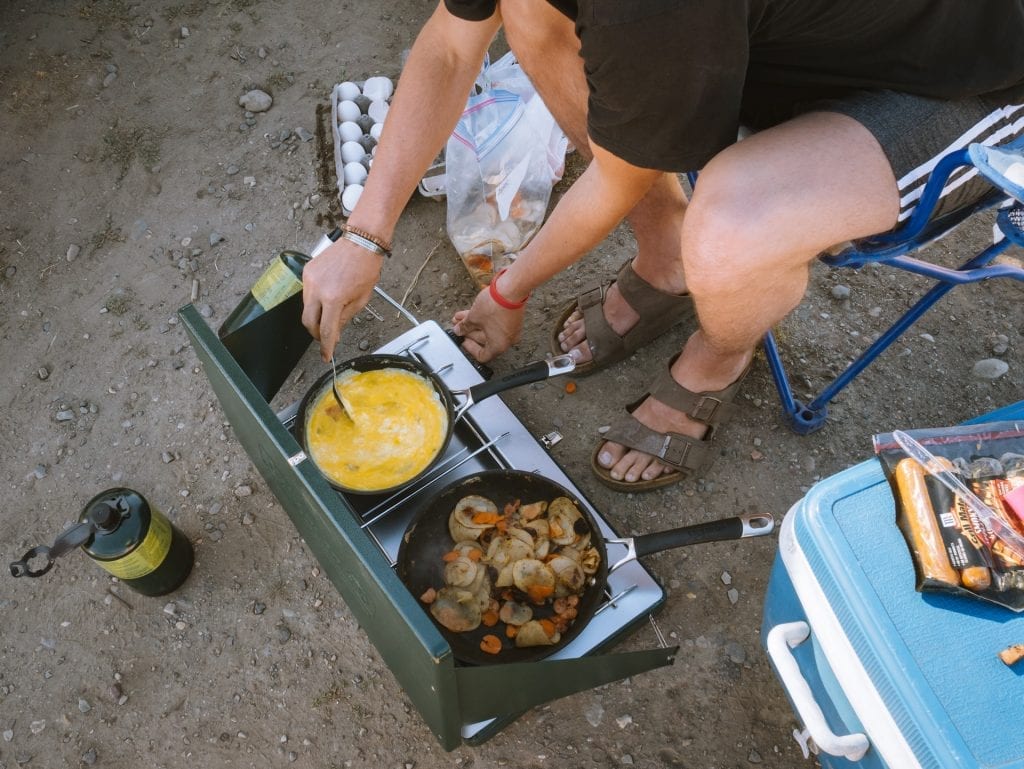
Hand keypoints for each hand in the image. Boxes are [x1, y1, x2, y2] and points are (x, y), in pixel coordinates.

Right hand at [301, 240, 382, 360]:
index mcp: (334, 298)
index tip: (326, 356)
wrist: (360, 242)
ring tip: (329, 314)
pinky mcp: (306, 272)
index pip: (326, 330)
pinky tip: (327, 298)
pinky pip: (307, 293)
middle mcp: (317, 289)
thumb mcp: (361, 299)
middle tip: (326, 338)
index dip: (326, 346)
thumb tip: (335, 333)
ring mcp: (309, 280)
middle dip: (316, 333)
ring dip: (316, 316)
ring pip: (306, 308)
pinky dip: (315, 301)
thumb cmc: (366, 267)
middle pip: (308, 322)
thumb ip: (345, 318)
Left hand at [452, 287, 523, 363]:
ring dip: (474, 324)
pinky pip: (496, 323)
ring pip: (489, 329)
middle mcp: (507, 340)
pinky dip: (484, 319)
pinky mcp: (512, 318)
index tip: (463, 340)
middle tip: (459, 326)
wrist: (511, 289)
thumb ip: (465, 327)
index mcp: (499, 346)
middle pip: (484, 341)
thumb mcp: (474, 318)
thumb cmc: (496, 306)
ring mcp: (511, 329)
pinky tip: (472, 312)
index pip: (482, 355)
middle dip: (469, 332)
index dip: (470, 348)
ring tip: (461, 317)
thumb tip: (459, 330)